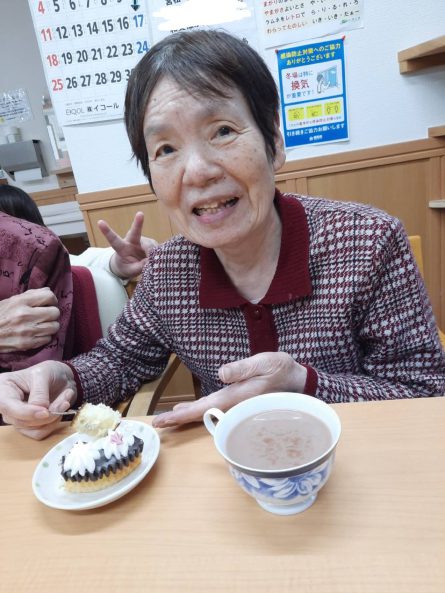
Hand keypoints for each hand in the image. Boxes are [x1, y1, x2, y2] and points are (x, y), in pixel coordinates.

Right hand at [0, 288, 59, 352]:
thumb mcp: (11, 301)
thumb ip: (30, 295)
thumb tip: (48, 291)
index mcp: (20, 302)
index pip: (49, 296)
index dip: (52, 299)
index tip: (48, 303)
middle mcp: (25, 315)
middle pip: (55, 312)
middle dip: (52, 313)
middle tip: (46, 315)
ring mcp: (27, 331)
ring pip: (55, 327)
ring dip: (51, 325)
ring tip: (43, 324)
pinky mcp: (27, 344)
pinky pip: (48, 339)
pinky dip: (45, 336)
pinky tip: (37, 333)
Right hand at [0, 361, 75, 439]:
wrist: (61, 377)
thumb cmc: (49, 372)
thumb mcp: (43, 374)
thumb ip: (40, 393)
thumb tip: (41, 413)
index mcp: (4, 389)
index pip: (8, 407)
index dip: (27, 413)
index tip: (46, 412)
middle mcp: (8, 406)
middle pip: (22, 422)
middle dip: (47, 415)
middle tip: (64, 401)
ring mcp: (18, 418)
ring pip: (33, 430)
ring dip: (54, 418)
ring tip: (65, 401)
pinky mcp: (29, 426)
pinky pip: (40, 433)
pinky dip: (55, 423)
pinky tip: (61, 408)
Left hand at [97, 211, 157, 279]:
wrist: (132, 263)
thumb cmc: (127, 266)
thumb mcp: (130, 271)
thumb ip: (139, 267)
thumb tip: (150, 260)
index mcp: (121, 247)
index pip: (113, 239)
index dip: (107, 231)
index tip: (100, 222)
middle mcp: (131, 240)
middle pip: (135, 232)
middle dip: (138, 222)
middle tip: (140, 214)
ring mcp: (143, 240)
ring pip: (150, 246)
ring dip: (153, 255)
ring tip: (151, 263)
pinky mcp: (152, 242)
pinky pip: (157, 249)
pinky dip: (158, 255)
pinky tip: (156, 258)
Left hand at [152, 352, 306, 427]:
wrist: (298, 381)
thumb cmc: (281, 370)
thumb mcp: (264, 363)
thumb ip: (243, 368)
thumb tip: (221, 373)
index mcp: (235, 397)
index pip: (203, 408)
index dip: (182, 414)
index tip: (163, 422)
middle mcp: (233, 405)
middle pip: (201, 414)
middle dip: (180, 419)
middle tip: (158, 424)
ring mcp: (235, 406)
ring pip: (207, 413)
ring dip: (188, 415)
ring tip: (170, 417)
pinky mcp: (238, 402)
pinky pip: (214, 410)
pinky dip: (199, 410)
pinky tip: (190, 409)